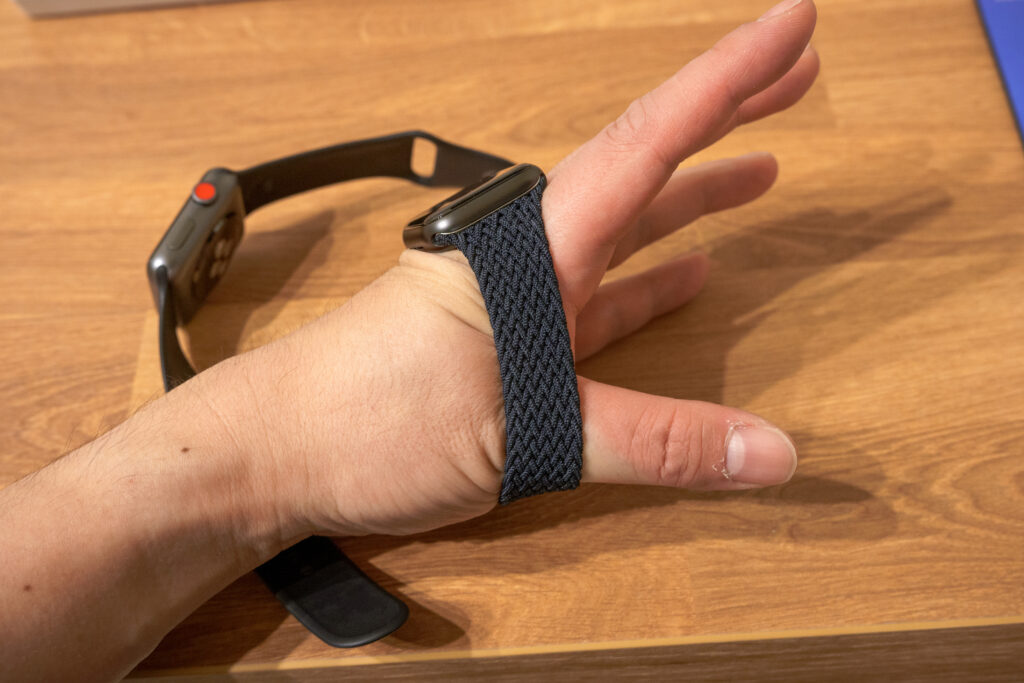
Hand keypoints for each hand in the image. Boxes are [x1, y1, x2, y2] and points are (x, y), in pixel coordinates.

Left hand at [221, 0, 819, 542]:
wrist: (275, 450)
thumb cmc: (374, 424)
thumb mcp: (528, 437)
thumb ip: (655, 443)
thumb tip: (777, 454)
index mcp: (535, 250)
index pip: (647, 143)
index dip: (726, 80)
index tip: (791, 26)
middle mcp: (530, 255)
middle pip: (642, 165)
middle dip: (723, 115)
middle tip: (796, 75)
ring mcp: (519, 294)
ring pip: (622, 226)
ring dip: (692, 196)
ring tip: (761, 169)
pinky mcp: (509, 336)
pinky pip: (595, 294)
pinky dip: (646, 280)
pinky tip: (690, 272)